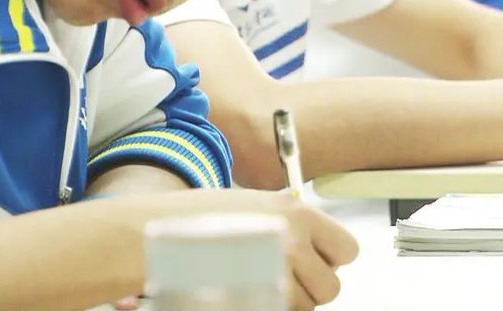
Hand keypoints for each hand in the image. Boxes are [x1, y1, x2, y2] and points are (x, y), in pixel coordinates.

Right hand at [140, 189, 358, 310]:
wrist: (154, 234)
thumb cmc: (195, 216)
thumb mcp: (253, 203)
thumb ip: (287, 221)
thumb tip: (310, 241)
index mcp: (296, 214)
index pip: (348, 249)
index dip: (331, 259)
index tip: (315, 259)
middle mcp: (293, 244)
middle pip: (331, 286)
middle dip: (310, 286)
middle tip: (283, 276)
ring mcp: (276, 275)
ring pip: (307, 307)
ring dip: (288, 301)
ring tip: (256, 282)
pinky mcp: (258, 299)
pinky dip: (269, 307)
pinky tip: (247, 293)